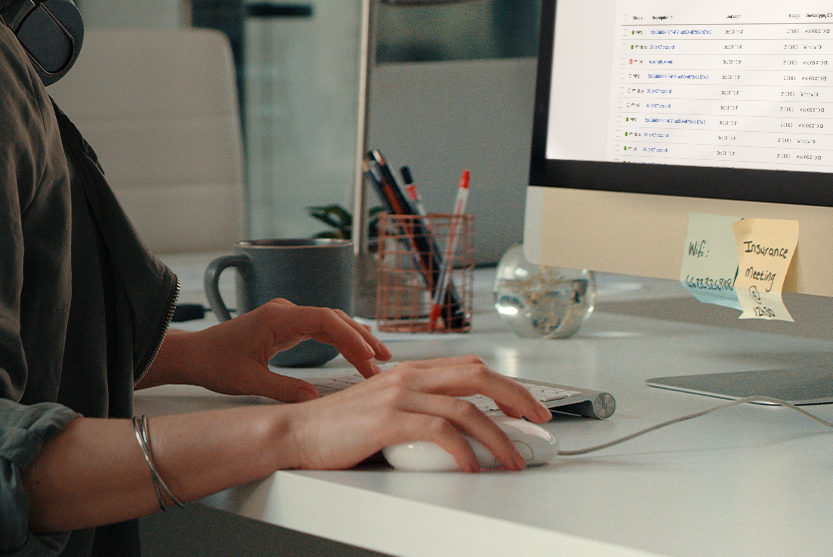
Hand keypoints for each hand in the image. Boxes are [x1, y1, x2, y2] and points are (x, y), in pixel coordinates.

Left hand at [140, 298, 388, 401]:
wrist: (193, 355)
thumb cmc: (214, 363)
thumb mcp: (248, 381)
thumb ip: (283, 390)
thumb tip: (315, 402)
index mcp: (276, 317)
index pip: (324, 319)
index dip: (351, 336)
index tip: (369, 356)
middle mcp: (284, 312)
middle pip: (333, 319)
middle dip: (360, 339)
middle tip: (384, 363)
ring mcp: (286, 318)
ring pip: (330, 324)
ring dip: (354, 341)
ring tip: (378, 361)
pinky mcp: (286, 328)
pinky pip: (320, 331)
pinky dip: (340, 343)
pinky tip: (357, 356)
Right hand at [274, 356, 555, 472]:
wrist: (293, 433)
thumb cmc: (335, 429)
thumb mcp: (384, 411)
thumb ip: (417, 412)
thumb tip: (459, 432)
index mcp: (408, 372)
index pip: (470, 368)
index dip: (507, 385)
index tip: (529, 406)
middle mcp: (406, 377)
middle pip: (478, 376)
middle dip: (517, 398)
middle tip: (539, 421)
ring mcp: (397, 396)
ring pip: (466, 408)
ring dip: (498, 437)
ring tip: (512, 459)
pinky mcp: (387, 419)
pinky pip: (440, 431)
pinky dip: (464, 450)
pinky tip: (471, 465)